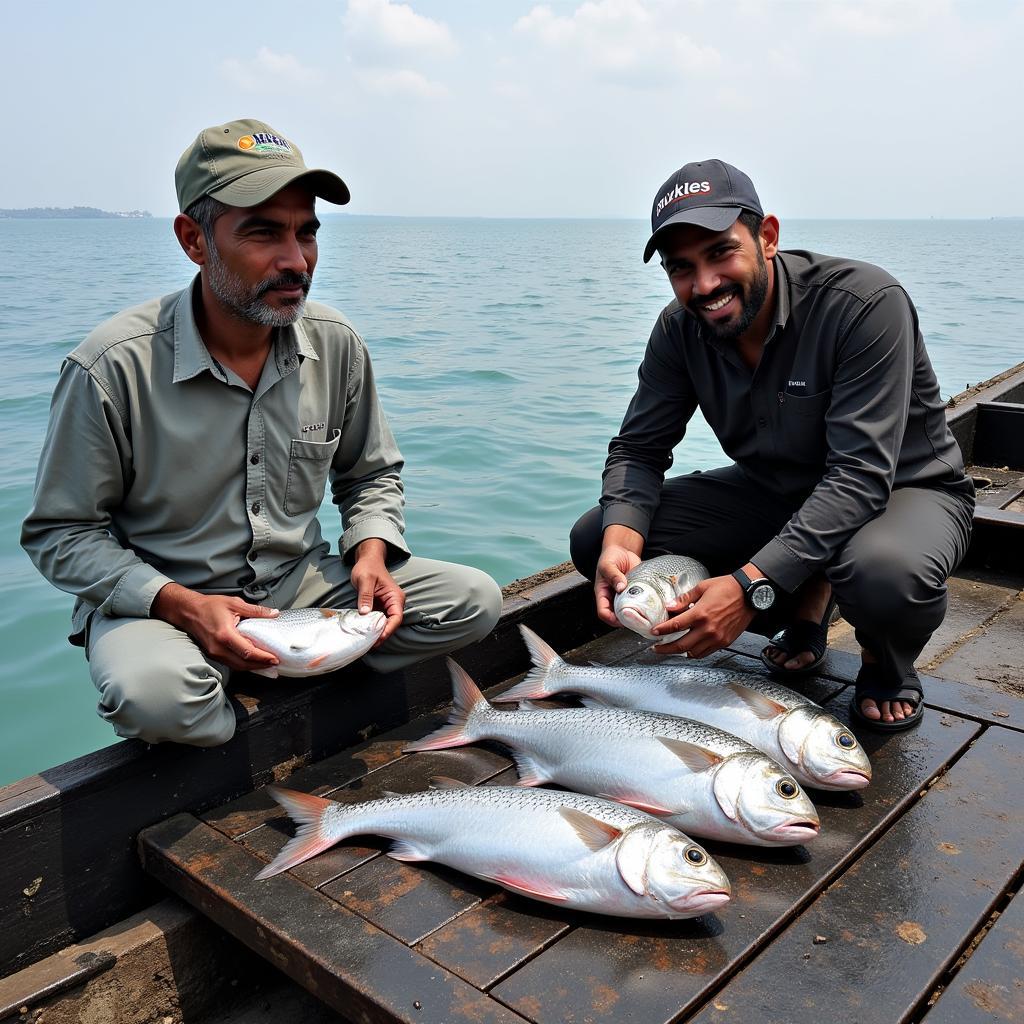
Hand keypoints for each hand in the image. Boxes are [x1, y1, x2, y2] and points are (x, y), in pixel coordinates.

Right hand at [151, 583, 279, 670]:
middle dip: (261, 666)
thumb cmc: (209, 606)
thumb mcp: (235, 603)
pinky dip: (243, 664)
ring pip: (237, 666)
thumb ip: (256, 610)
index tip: (275, 659)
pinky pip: (231, 663)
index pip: (248, 652)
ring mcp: (214, 653)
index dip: (263, 658)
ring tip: (267, 665)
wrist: (188, 611)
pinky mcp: (213, 654)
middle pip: (243, 664)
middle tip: (275, 664)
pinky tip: (252, 661)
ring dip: (253, 667)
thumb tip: (274, 613)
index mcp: (225, 635)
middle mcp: (219, 647)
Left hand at [351, 540, 404, 646]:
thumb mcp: (364, 580)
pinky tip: (363, 633)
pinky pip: (378, 620)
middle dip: (381, 635)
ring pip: (384, 624)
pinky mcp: (380, 607)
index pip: (396, 617)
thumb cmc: (368, 567)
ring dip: (376, 633)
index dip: (388, 630)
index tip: (377, 639)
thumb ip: (365, 596)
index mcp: (395, 597)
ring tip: (365, 642)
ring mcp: (387, 606)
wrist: (368, 560)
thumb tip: (365, 613)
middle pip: (391, 624)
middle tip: (368, 645)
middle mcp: (394, 603)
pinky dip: (371, 627)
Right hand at [595, 544, 641, 626]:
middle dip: (626, 621)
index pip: (603, 612)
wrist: (623, 550)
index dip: (611, 619)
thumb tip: (620, 587)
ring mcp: (624, 596)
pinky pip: (638, 603)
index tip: (622, 619)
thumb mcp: (608, 564)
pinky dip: (644, 606)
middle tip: (637, 620)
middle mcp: (613, 598)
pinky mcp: (635, 593)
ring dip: (636, 614)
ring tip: (645, 615)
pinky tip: (651, 606)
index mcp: (602, 593)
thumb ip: (613, 575)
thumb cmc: (611, 557)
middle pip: (616, 616)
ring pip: (628, 612)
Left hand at [649, 574, 754, 658]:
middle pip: (681, 645)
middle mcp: (708, 629)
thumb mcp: (702, 587)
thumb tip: (669, 606)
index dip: (662, 630)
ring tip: (672, 648)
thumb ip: (684, 599)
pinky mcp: (725, 642)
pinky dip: (696, 653)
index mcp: (700, 614)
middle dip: (665, 648)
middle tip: (656, 648)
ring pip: (693, 653)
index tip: (654, 632)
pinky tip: (690, 648)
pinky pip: (706, 653)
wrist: (750, 594)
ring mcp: (717, 637)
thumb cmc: (727, 588)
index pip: (675, 626)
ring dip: (680, 652)